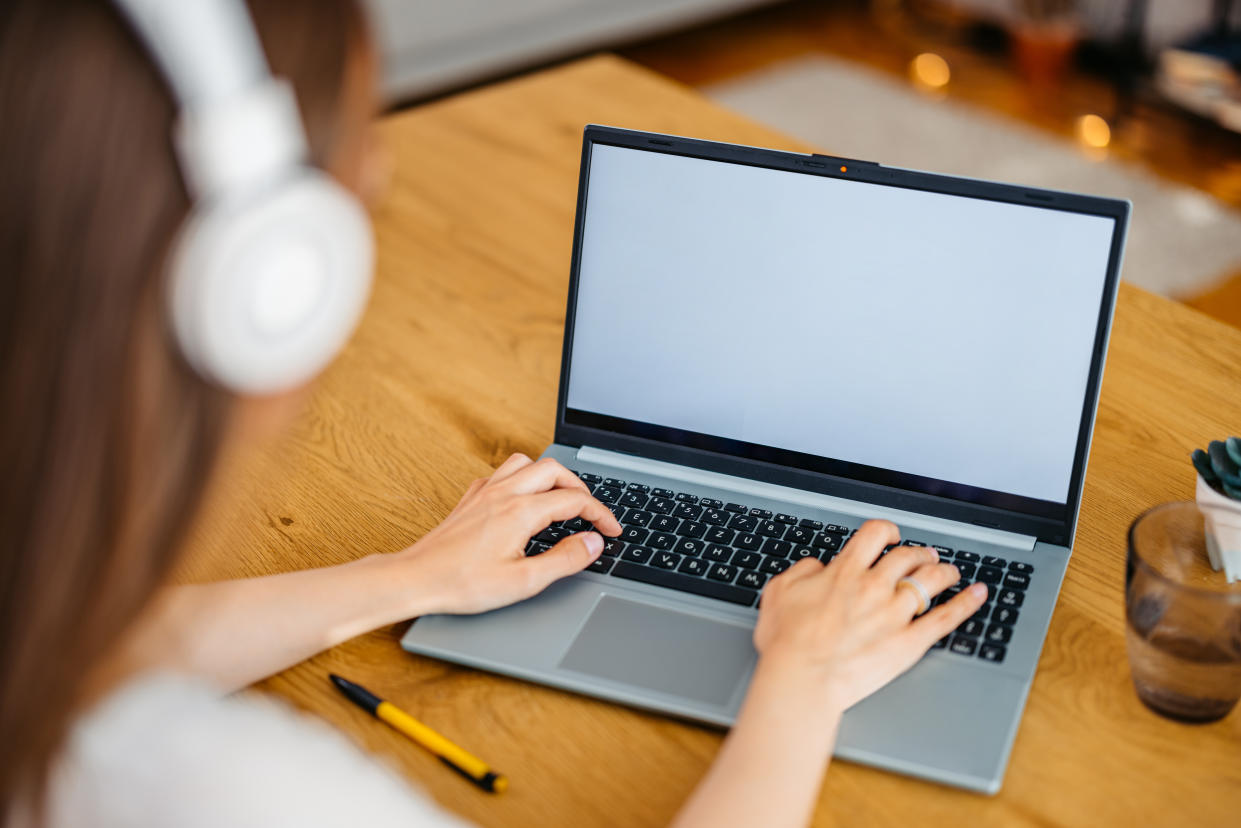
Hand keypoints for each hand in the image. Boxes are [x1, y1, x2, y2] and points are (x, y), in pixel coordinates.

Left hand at [394, 454, 621, 615]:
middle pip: (555, 470)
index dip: (601, 514)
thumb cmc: (464, 583)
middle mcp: (504, 493)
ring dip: (550, 475)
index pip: (575, 500)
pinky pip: (502, 473)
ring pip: (527, 463)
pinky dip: (522, 479)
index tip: (613, 530)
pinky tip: (523, 498)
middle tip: (592, 511)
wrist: (417, 578)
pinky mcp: (470, 498)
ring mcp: (485, 492)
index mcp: (521, 512)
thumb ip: (565, 560)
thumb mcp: (524, 581)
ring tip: (562, 497)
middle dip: (580, 487)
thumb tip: (593, 542)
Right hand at [752, 519, 986, 711]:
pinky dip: (966, 603)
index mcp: (845, 572)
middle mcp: (874, 586)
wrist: (801, 678)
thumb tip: (816, 566)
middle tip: (924, 556)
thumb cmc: (787, 642)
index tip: (892, 536)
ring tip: (950, 571)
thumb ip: (801, 571)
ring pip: (931, 581)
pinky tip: (978, 594)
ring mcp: (895, 614)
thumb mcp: (779, 592)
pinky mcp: (909, 642)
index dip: (888, 530)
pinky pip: (946, 617)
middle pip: (908, 555)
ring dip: (944, 571)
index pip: (875, 534)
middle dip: (919, 552)